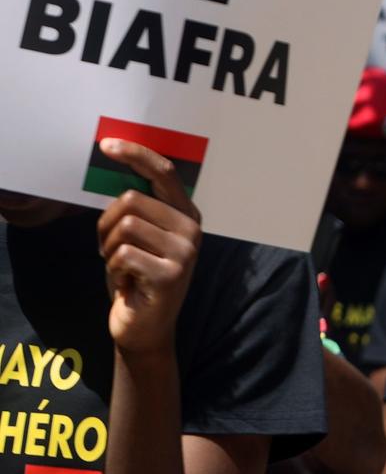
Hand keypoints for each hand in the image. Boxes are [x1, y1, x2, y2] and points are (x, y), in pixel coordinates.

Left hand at [95, 138, 201, 357]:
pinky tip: (126, 282)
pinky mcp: (172, 274)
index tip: (106, 144)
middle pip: (131, 199)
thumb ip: (139, 209)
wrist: (145, 328)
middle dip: (105, 224)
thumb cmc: (136, 278)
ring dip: (108, 249)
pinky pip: (122, 255)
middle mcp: (192, 227)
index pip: (163, 172)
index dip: (135, 154)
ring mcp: (186, 251)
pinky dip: (113, 270)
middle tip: (109, 249)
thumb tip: (117, 170)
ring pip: (124, 226)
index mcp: (185, 213)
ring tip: (120, 266)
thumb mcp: (140, 238)